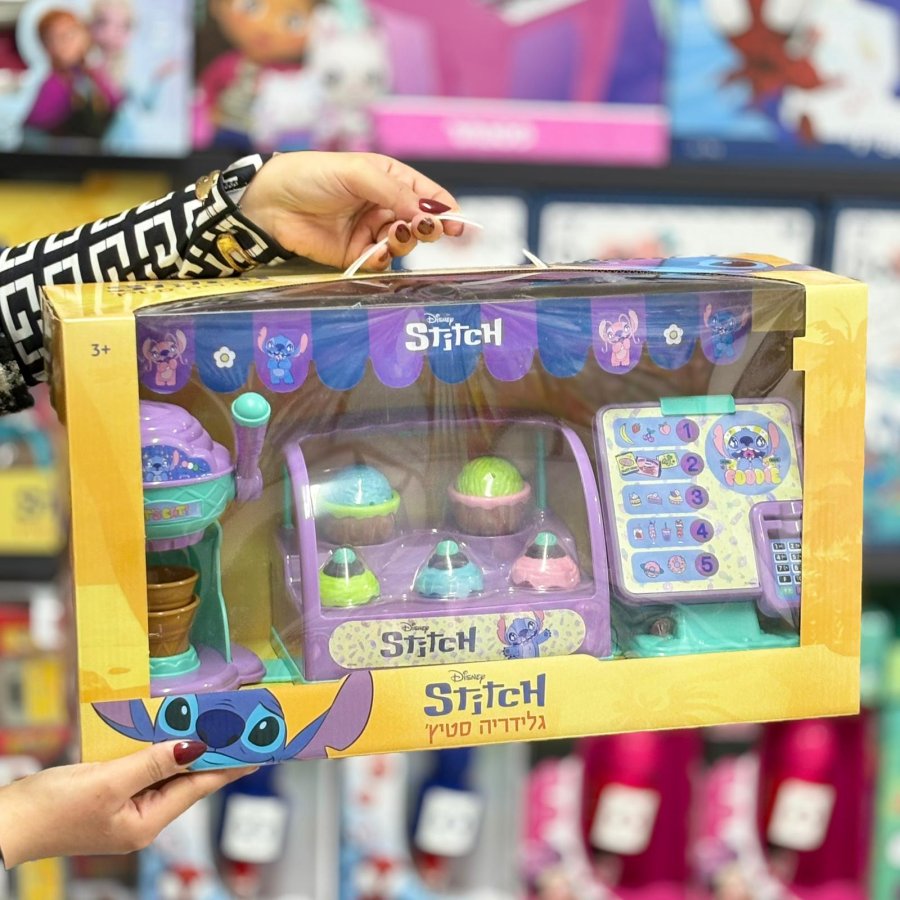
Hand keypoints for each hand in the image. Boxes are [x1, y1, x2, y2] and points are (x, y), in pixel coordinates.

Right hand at [0, 741, 254, 865]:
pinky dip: (160, 752)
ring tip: (215, 726)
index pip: (199, 787)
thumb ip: (153, 764)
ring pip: (168, 774)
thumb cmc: (51, 809)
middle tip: (240, 730)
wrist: (7, 822)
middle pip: (188, 781)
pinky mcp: (111, 797)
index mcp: (147, 823)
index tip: (257, 750)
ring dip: (188, 750)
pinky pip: (146, 771)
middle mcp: (142, 819)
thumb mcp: (108, 783)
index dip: (229, 765)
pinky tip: (169, 735)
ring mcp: (127, 809)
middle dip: (213, 754)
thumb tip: (195, 748)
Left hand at [239, 151, 463, 270]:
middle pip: (421, 223)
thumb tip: (426, 215)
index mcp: (389, 179)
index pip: (427, 196)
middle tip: (427, 230)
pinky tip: (374, 251)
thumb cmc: (310, 175)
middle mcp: (384, 206)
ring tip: (394, 234)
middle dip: (428, 228)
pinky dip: (382, 259)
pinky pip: (380, 261)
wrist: (271, 203)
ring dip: (404, 241)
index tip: (458, 224)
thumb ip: (395, 192)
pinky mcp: (356, 254)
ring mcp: (371, 231)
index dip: (445, 210)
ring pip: (404, 243)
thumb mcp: (357, 173)